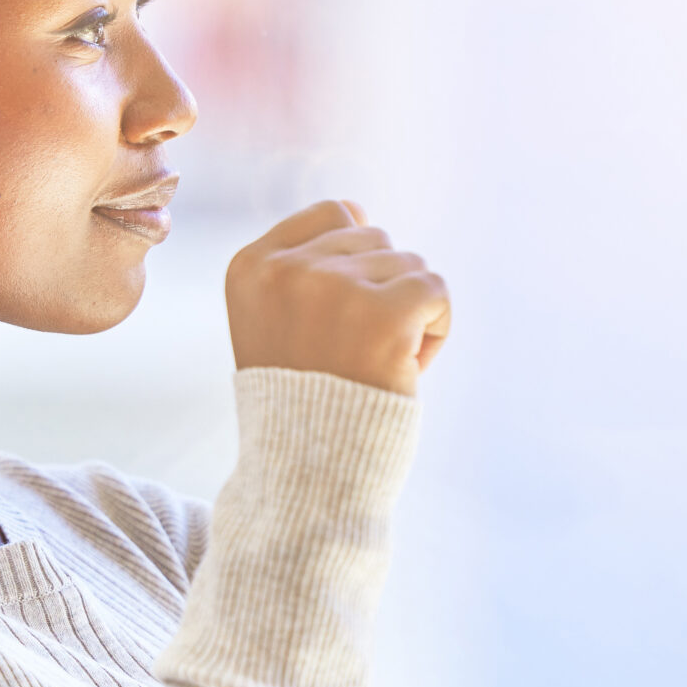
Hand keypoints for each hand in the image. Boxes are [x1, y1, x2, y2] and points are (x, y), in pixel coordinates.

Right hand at [226, 199, 450, 395]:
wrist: (310, 475)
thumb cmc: (303, 402)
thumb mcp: (274, 323)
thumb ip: (300, 268)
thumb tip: (358, 212)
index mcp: (250, 267)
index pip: (334, 213)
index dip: (355, 263)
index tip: (339, 319)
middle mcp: (286, 270)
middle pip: (376, 238)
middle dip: (382, 291)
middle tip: (357, 352)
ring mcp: (333, 289)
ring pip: (410, 263)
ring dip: (409, 313)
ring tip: (377, 364)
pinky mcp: (383, 314)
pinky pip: (435, 288)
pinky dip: (436, 329)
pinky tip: (406, 366)